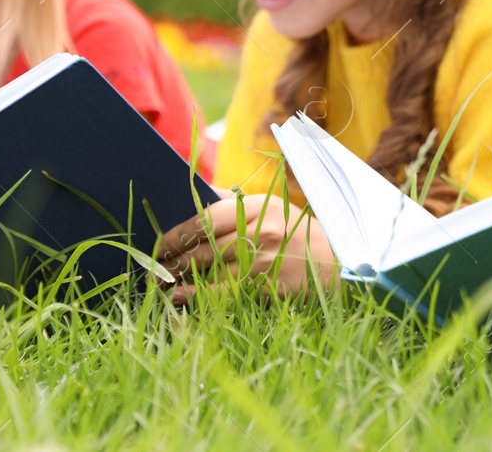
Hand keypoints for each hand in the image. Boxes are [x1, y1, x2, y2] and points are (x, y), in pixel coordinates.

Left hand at [155, 193, 336, 302]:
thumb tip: (197, 194)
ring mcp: (266, 260)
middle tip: (153, 268)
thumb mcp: (270, 209)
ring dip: (180, 278)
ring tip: (159, 283)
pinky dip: (197, 296)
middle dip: (174, 259)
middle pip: (205, 246)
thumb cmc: (296, 234)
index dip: (178, 233)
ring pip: (211, 270)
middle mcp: (262, 230)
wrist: (338, 263)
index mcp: (259, 206)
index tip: (160, 243)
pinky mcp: (269, 287)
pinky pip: (224, 292)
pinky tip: (179, 298)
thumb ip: (233, 203)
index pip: (207, 218)